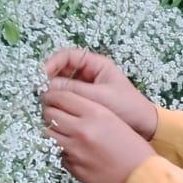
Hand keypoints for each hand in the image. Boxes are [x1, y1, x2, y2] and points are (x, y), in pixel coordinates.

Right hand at [41, 46, 157, 139]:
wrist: (144, 126)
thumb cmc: (127, 107)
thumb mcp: (100, 97)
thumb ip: (74, 90)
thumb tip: (46, 88)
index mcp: (97, 65)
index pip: (68, 56)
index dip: (52, 63)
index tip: (42, 76)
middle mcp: (89, 73)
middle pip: (61, 69)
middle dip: (49, 78)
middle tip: (39, 91)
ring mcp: (86, 87)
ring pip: (62, 84)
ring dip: (52, 91)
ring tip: (44, 102)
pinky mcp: (84, 101)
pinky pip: (67, 97)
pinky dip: (58, 101)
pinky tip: (52, 110)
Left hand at [42, 85, 155, 182]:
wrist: (141, 175)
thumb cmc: (132, 146)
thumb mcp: (114, 119)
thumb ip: (89, 110)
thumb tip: (64, 106)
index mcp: (95, 114)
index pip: (60, 97)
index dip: (52, 96)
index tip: (51, 98)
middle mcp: (81, 130)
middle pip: (49, 115)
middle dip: (50, 113)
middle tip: (56, 116)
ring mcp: (75, 150)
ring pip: (48, 134)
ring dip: (54, 132)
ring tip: (65, 134)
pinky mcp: (73, 167)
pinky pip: (59, 153)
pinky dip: (64, 151)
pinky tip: (78, 152)